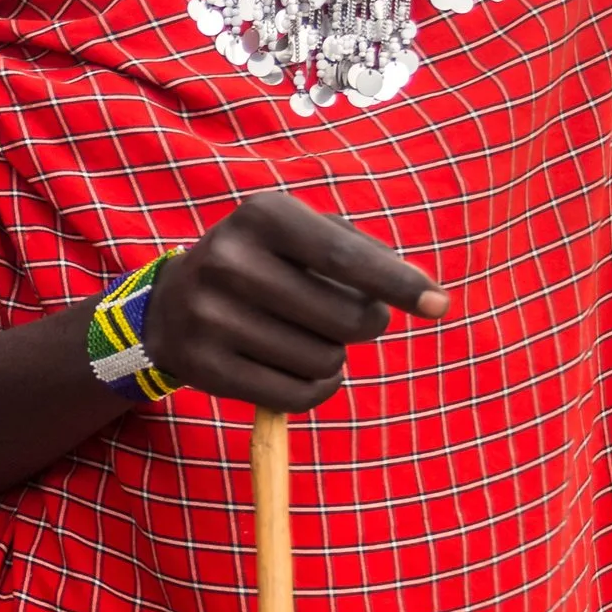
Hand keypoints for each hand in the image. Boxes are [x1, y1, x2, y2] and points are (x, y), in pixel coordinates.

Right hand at [145, 190, 446, 412]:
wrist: (171, 305)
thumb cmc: (261, 262)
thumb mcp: (299, 232)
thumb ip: (361, 250)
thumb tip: (421, 288)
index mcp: (261, 216)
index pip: (345, 257)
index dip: (397, 283)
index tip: (440, 304)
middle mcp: (229, 262)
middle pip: (344, 318)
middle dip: (367, 325)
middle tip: (353, 320)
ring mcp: (211, 318)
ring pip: (324, 361)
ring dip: (336, 357)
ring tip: (311, 339)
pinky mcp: (206, 368)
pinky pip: (297, 395)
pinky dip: (319, 388)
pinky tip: (305, 371)